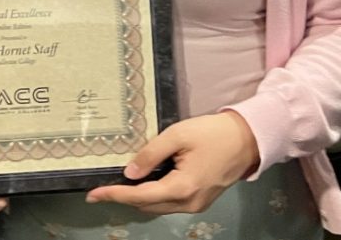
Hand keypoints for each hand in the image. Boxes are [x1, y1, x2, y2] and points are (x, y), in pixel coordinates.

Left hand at [85, 112, 258, 214]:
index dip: (115, 195)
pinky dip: (153, 196)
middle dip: (123, 198)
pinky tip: (143, 184)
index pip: (140, 196)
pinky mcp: (201, 199)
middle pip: (148, 206)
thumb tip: (129, 173)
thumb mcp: (177, 135)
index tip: (93, 194)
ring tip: (117, 187)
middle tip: (101, 189)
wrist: (247, 139)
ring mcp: (197, 204)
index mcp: (182, 188)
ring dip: (138, 199)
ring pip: (158, 207)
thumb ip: (151, 154)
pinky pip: (170, 203)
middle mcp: (189, 202)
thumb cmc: (213, 133)